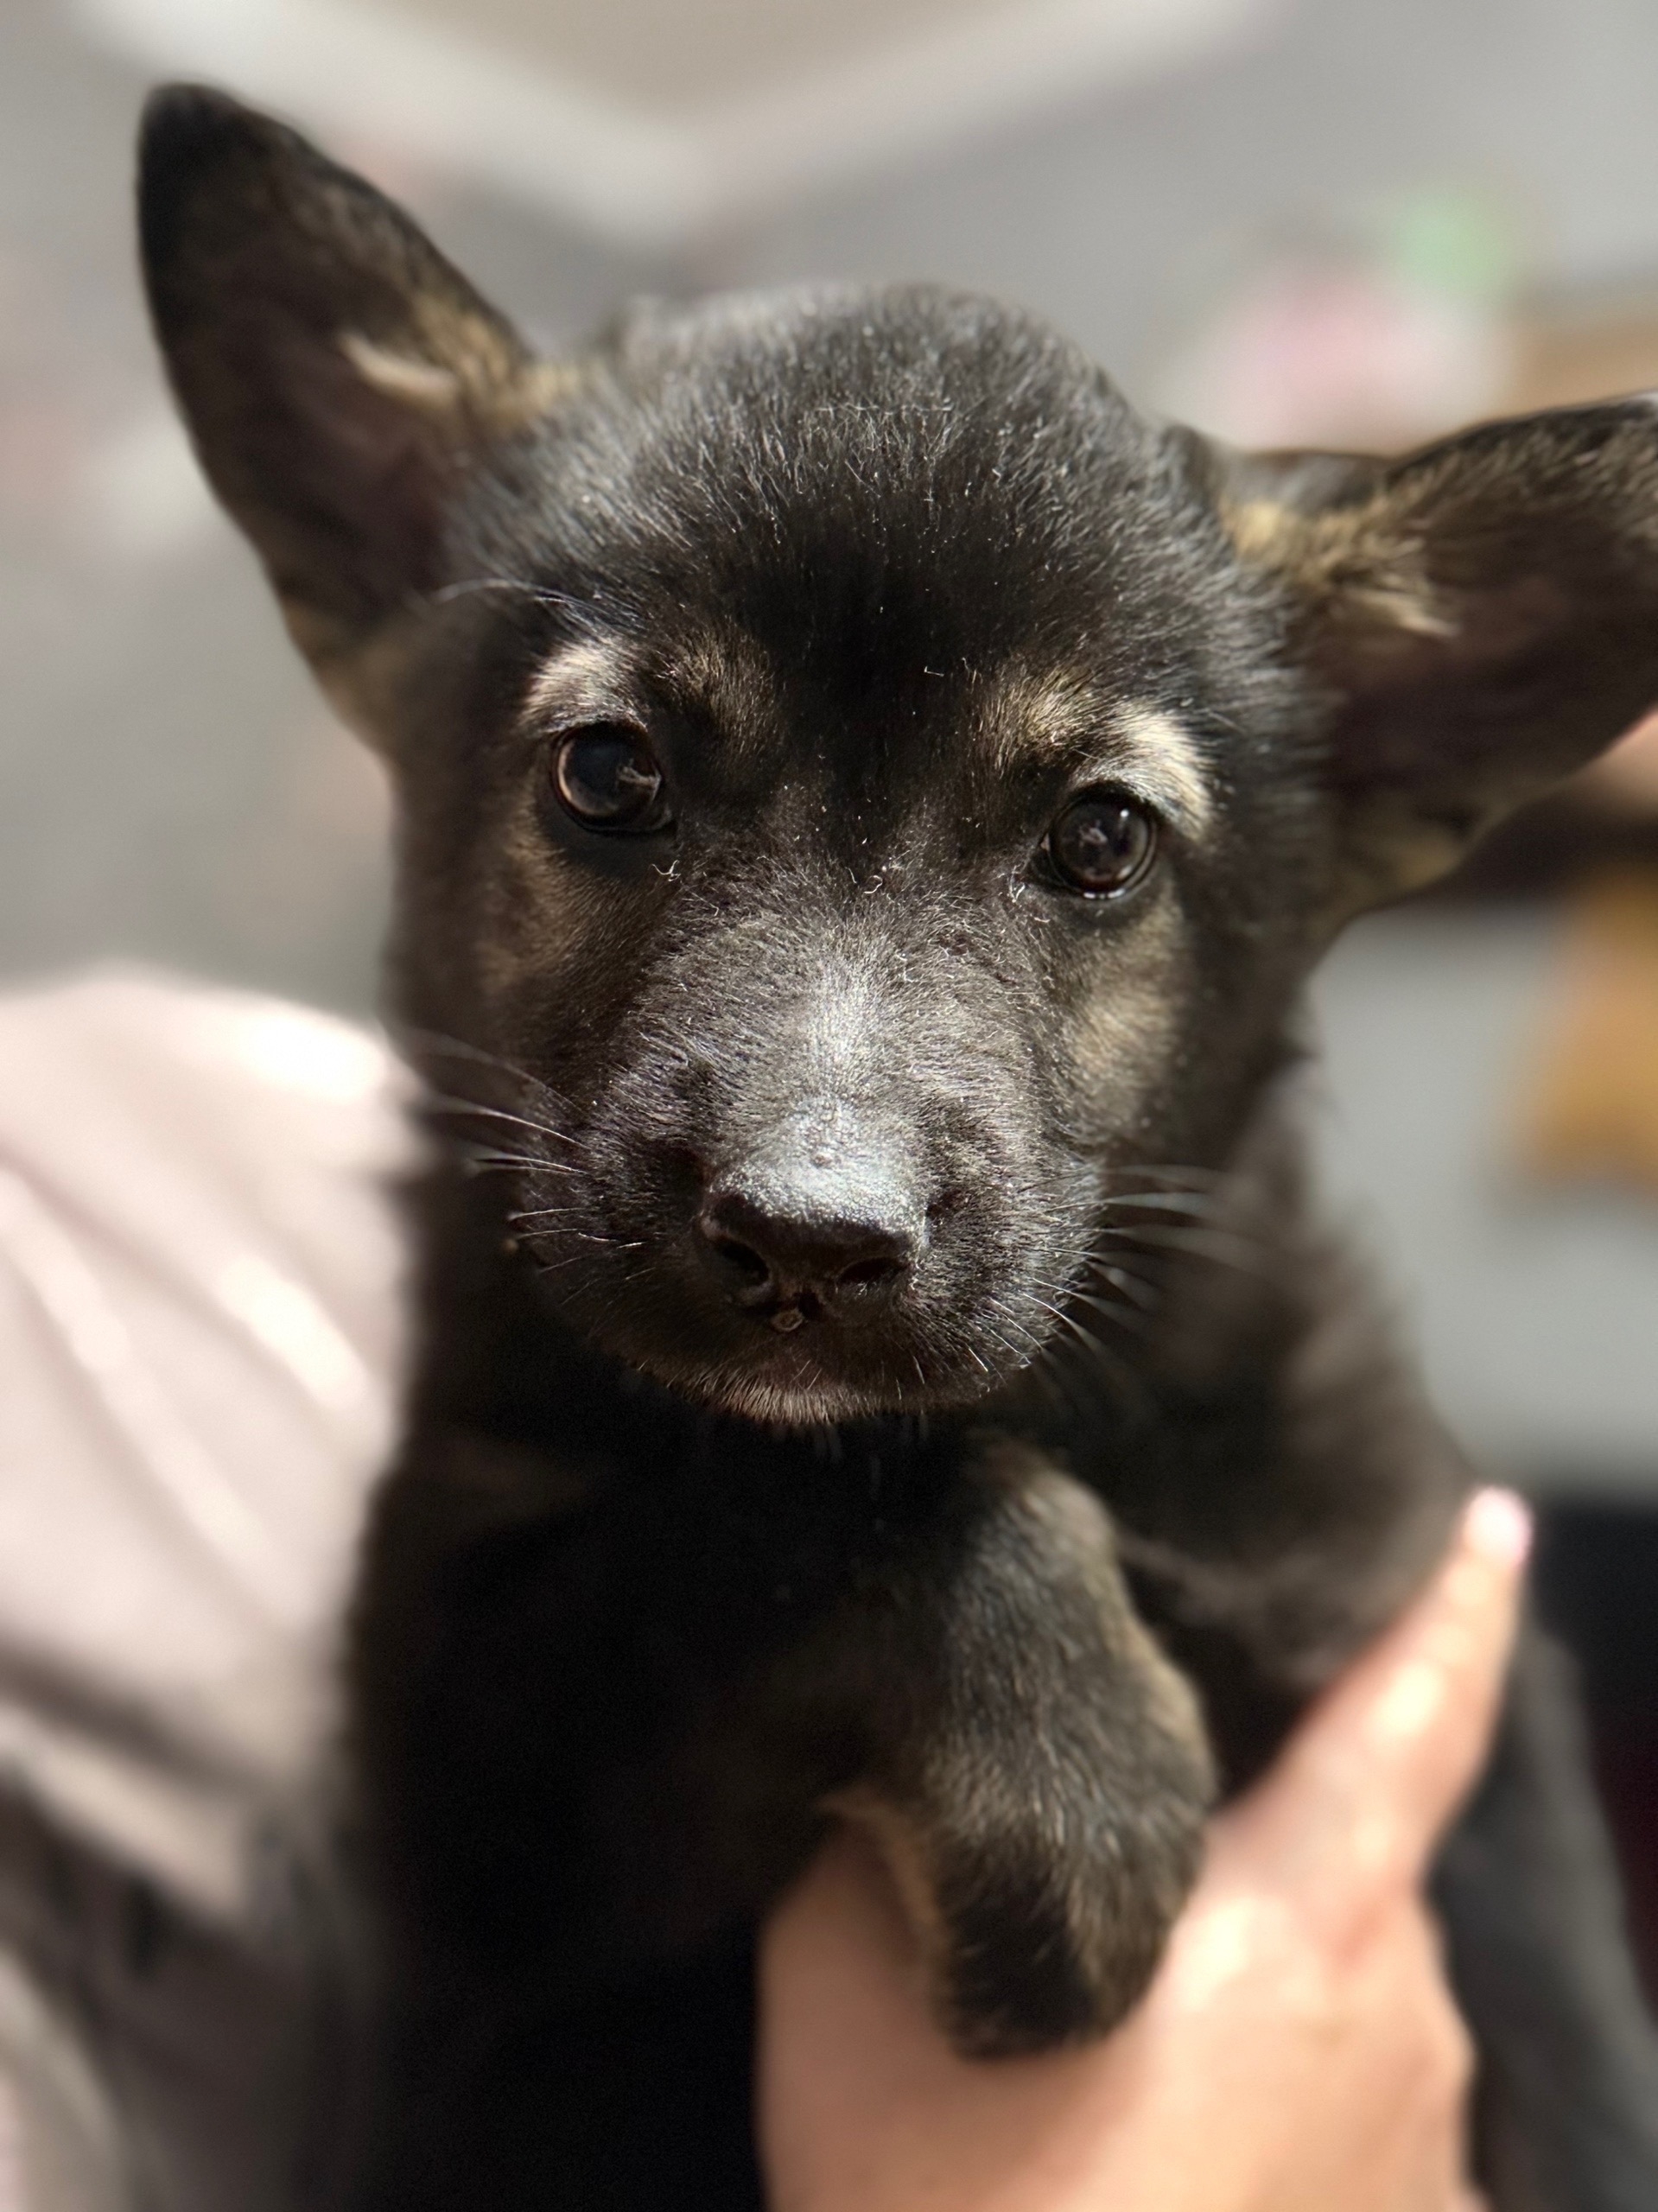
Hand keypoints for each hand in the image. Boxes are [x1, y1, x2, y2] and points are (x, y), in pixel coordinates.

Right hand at [760, 1488, 1529, 2211]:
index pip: (1407, 1721)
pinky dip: (1293, 2081)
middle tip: (1198, 1798)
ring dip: (1279, 1960)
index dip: (1450, 1609)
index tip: (1490, 1522)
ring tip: (1162, 1997)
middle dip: (1293, 1816)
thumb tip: (889, 1726)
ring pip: (1360, 1987)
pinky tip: (1190, 2130)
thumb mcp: (852, 1986)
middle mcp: (1393, 2017)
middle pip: (1363, 1859)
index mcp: (1294, 1922)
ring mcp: (1418, 2144)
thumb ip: (889, 1830)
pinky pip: (1365, 2108)